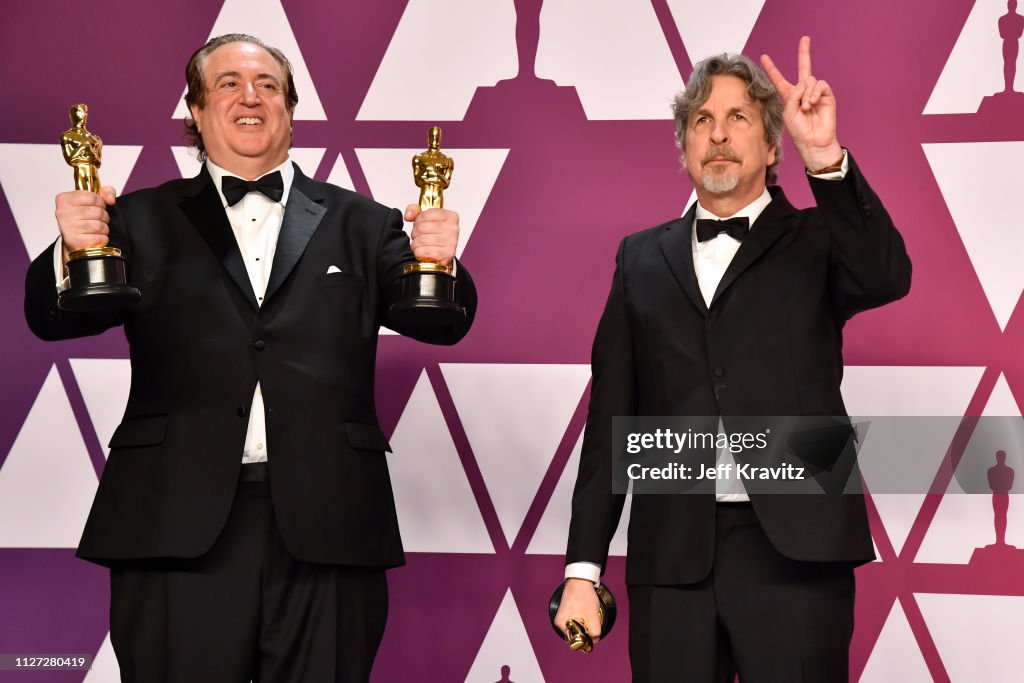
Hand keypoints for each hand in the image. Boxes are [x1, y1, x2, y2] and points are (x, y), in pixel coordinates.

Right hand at [55, 186, 116, 265]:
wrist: (74, 240)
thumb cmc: (82, 218)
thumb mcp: (92, 200)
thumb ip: (105, 192)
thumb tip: (111, 199)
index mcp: (64, 199)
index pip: (92, 197)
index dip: (101, 202)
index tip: (96, 206)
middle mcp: (63, 213)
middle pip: (98, 212)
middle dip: (103, 216)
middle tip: (97, 218)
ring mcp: (68, 228)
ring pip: (99, 226)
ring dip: (103, 228)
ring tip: (96, 228)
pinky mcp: (75, 242)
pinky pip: (100, 238)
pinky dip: (102, 238)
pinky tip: (94, 237)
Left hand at [404, 204, 457, 268]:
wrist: (444, 254)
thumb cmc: (436, 235)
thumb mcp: (427, 218)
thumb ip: (415, 211)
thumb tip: (408, 216)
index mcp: (450, 216)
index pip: (426, 215)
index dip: (418, 220)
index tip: (420, 224)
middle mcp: (453, 228)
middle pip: (422, 227)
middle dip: (415, 233)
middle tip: (418, 236)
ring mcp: (451, 241)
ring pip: (422, 240)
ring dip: (416, 244)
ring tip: (420, 244)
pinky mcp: (447, 254)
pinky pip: (425, 251)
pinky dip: (419, 252)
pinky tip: (422, 252)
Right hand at [554, 578, 602, 642]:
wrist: (580, 580)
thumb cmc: (584, 596)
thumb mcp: (593, 617)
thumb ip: (594, 633)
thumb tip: (594, 641)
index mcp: (562, 625)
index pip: (574, 642)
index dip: (585, 642)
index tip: (592, 637)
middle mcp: (559, 622)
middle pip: (574, 636)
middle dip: (584, 633)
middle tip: (591, 625)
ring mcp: (561, 617)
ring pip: (575, 628)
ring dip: (583, 626)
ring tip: (588, 617)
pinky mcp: (564, 612)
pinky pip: (573, 622)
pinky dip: (580, 620)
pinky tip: (585, 613)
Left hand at [760, 36, 842, 170]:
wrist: (814, 141)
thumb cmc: (798, 131)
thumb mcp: (788, 113)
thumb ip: (792, 95)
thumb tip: (804, 82)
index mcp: (789, 97)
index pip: (779, 79)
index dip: (772, 69)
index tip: (763, 56)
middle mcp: (802, 92)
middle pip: (804, 68)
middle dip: (804, 52)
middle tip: (805, 38)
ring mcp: (815, 93)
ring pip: (809, 80)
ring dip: (806, 94)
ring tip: (806, 108)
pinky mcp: (826, 96)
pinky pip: (819, 85)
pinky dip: (814, 93)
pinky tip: (812, 103)